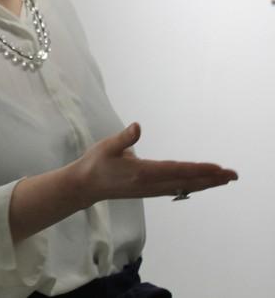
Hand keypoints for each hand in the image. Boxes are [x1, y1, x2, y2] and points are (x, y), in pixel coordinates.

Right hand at [71, 122, 237, 208]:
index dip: (198, 169)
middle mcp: (150, 184)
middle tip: (233, 175)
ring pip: (184, 187)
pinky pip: (176, 189)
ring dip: (205, 183)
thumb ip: (124, 138)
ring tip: (223, 180)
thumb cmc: (95, 164)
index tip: (217, 168)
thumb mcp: (106, 147)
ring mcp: (150, 190)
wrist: (85, 186)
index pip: (176, 170)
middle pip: (186, 181)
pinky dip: (192, 186)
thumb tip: (138, 126)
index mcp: (141, 172)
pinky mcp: (149, 191)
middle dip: (210, 179)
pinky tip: (201, 185)